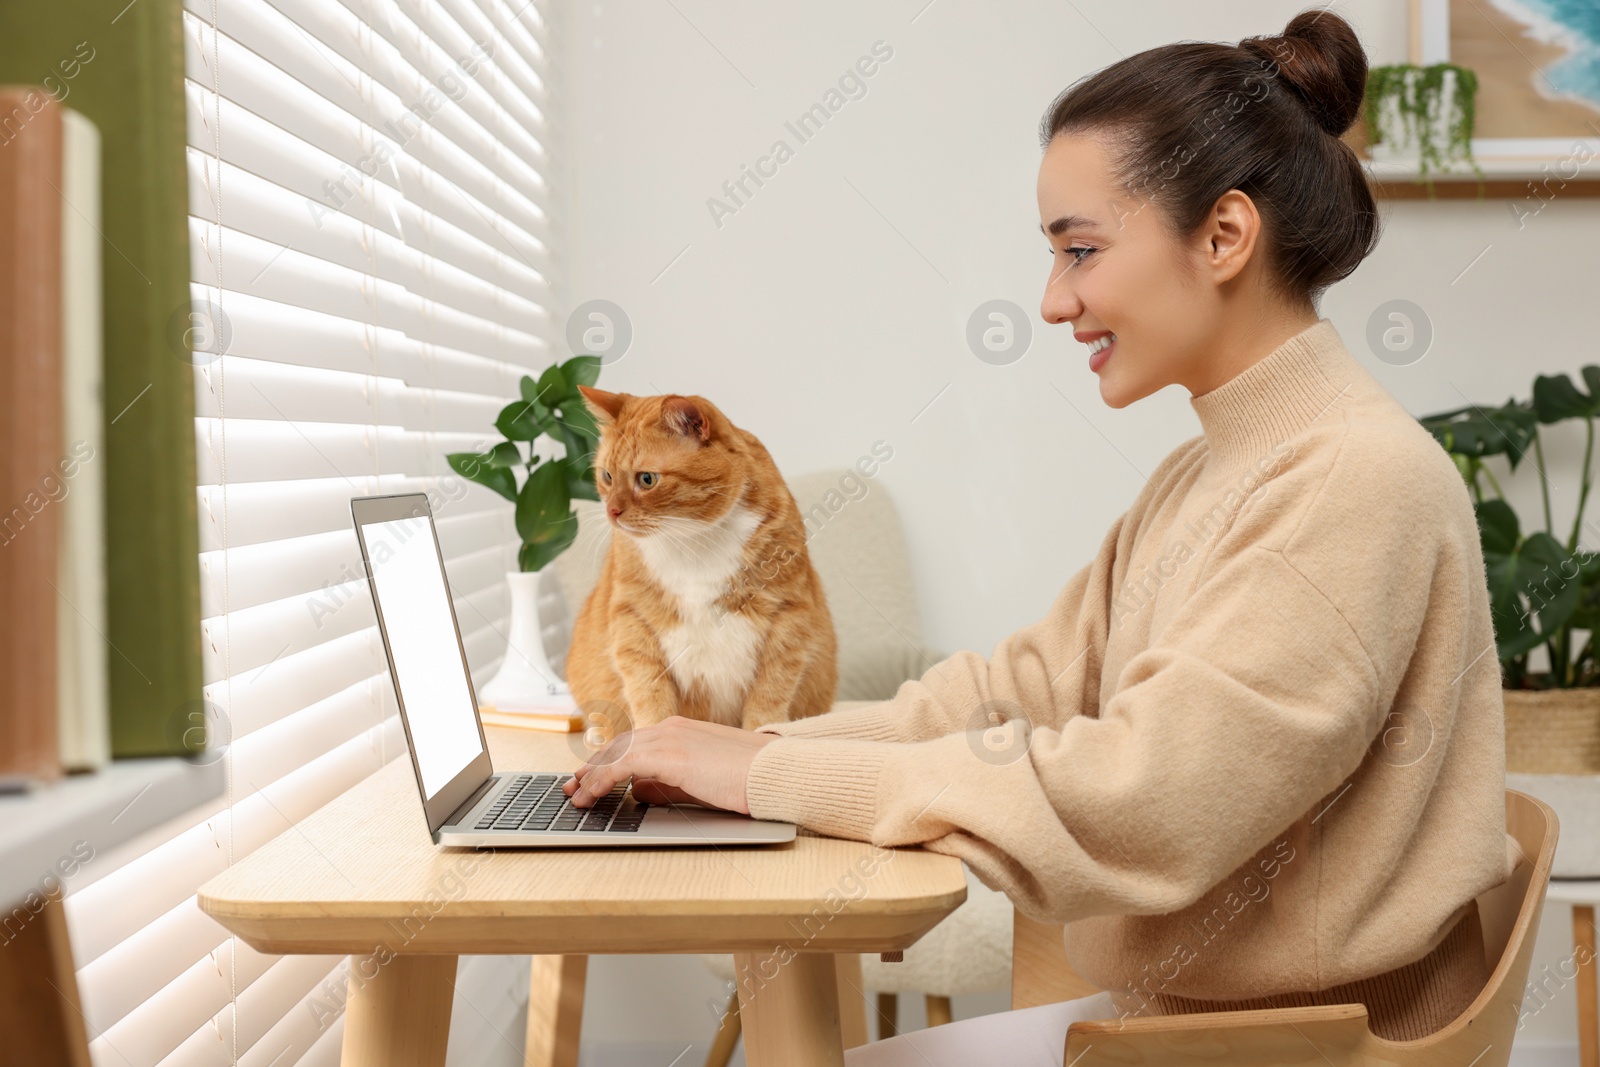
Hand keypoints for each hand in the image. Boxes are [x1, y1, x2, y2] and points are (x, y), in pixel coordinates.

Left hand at [562, 715, 780, 813]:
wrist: (773, 772)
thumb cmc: (747, 778)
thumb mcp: (700, 779)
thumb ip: (669, 781)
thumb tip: (640, 790)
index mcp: (680, 729)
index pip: (633, 743)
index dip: (607, 760)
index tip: (589, 776)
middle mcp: (670, 728)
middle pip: (618, 745)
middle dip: (592, 767)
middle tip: (574, 786)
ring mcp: (669, 738)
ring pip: (615, 754)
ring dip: (592, 775)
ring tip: (576, 796)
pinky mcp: (669, 755)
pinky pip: (622, 765)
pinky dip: (601, 779)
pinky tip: (591, 794)